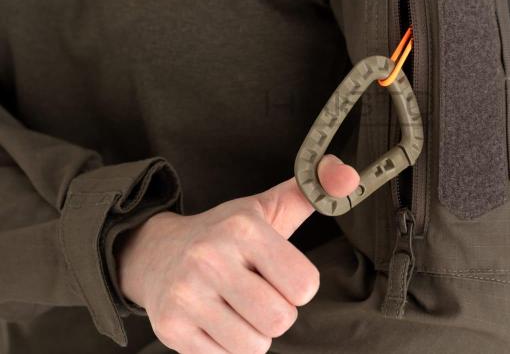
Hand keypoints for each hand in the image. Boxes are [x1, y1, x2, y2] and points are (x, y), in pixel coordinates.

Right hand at [117, 155, 358, 353]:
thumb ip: (313, 190)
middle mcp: (210, 259)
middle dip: (277, 313)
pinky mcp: (170, 328)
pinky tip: (214, 318)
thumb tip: (350, 176)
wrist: (155, 254)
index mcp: (243, 229)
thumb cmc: (225, 233)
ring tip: (236, 308)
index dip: (298, 286)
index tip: (279, 274)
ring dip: (253, 333)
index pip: (303, 286)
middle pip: (279, 320)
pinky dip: (226, 346)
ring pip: (253, 346)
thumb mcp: (268, 206)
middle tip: (258, 294)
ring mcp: (186, 295)